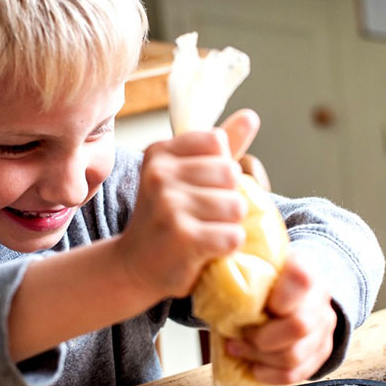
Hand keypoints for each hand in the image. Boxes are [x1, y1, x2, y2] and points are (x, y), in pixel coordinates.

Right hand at [117, 109, 260, 299]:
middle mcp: (160, 175)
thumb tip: (250, 116)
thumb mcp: (184, 177)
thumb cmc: (165, 220)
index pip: (218, 144)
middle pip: (231, 174)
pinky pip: (233, 236)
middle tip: (199, 218)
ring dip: (228, 225)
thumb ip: (218, 149)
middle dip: (226, 199)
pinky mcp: (183, 237)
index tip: (196, 190)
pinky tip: (205, 252)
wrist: (134, 268)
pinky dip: (227, 248)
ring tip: (202, 234)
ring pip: (237, 206)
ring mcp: (169, 205)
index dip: (218, 171)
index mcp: (159, 153)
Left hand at [225, 254, 336, 383]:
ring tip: (237, 350)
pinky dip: (270, 375)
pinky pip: (297, 373)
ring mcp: (324, 327)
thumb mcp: (255, 265)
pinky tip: (253, 367)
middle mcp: (320, 299)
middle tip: (236, 338)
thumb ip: (240, 266)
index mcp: (304, 271)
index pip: (302, 279)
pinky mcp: (321, 351)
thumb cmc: (264, 281)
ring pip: (294, 355)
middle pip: (298, 326)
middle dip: (260, 339)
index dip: (279, 297)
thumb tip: (210, 258)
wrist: (293, 293)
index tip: (254, 305)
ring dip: (259, 358)